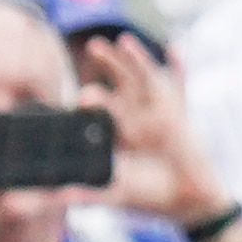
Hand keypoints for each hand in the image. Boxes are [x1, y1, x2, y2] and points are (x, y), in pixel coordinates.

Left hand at [78, 32, 224, 224]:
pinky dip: (180, 67)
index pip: (100, 107)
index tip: (81, 98)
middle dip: (110, 64)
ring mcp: (158, 113)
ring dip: (138, 59)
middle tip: (93, 47)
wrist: (185, 200)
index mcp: (114, 133)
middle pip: (121, 82)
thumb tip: (57, 196)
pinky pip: (181, 86)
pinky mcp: (180, 115)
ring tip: (125, 41)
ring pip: (147, 79)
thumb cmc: (147, 196)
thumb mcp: (114, 195)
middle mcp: (134, 116)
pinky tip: (175, 48)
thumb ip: (85, 194)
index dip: (91, 99)